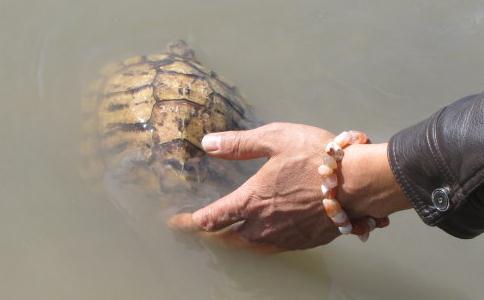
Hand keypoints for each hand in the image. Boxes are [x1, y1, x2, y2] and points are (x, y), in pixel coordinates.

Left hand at [191, 123, 339, 249]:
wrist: (357, 181)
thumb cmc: (315, 156)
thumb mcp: (274, 139)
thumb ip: (238, 144)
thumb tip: (208, 144)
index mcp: (252, 200)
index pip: (213, 217)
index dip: (191, 222)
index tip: (178, 222)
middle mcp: (264, 224)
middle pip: (228, 237)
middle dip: (211, 235)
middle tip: (201, 230)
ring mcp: (284, 237)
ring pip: (250, 246)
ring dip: (234, 241)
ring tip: (227, 235)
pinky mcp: (303, 242)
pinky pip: (273, 248)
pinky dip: (259, 244)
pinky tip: (262, 237)